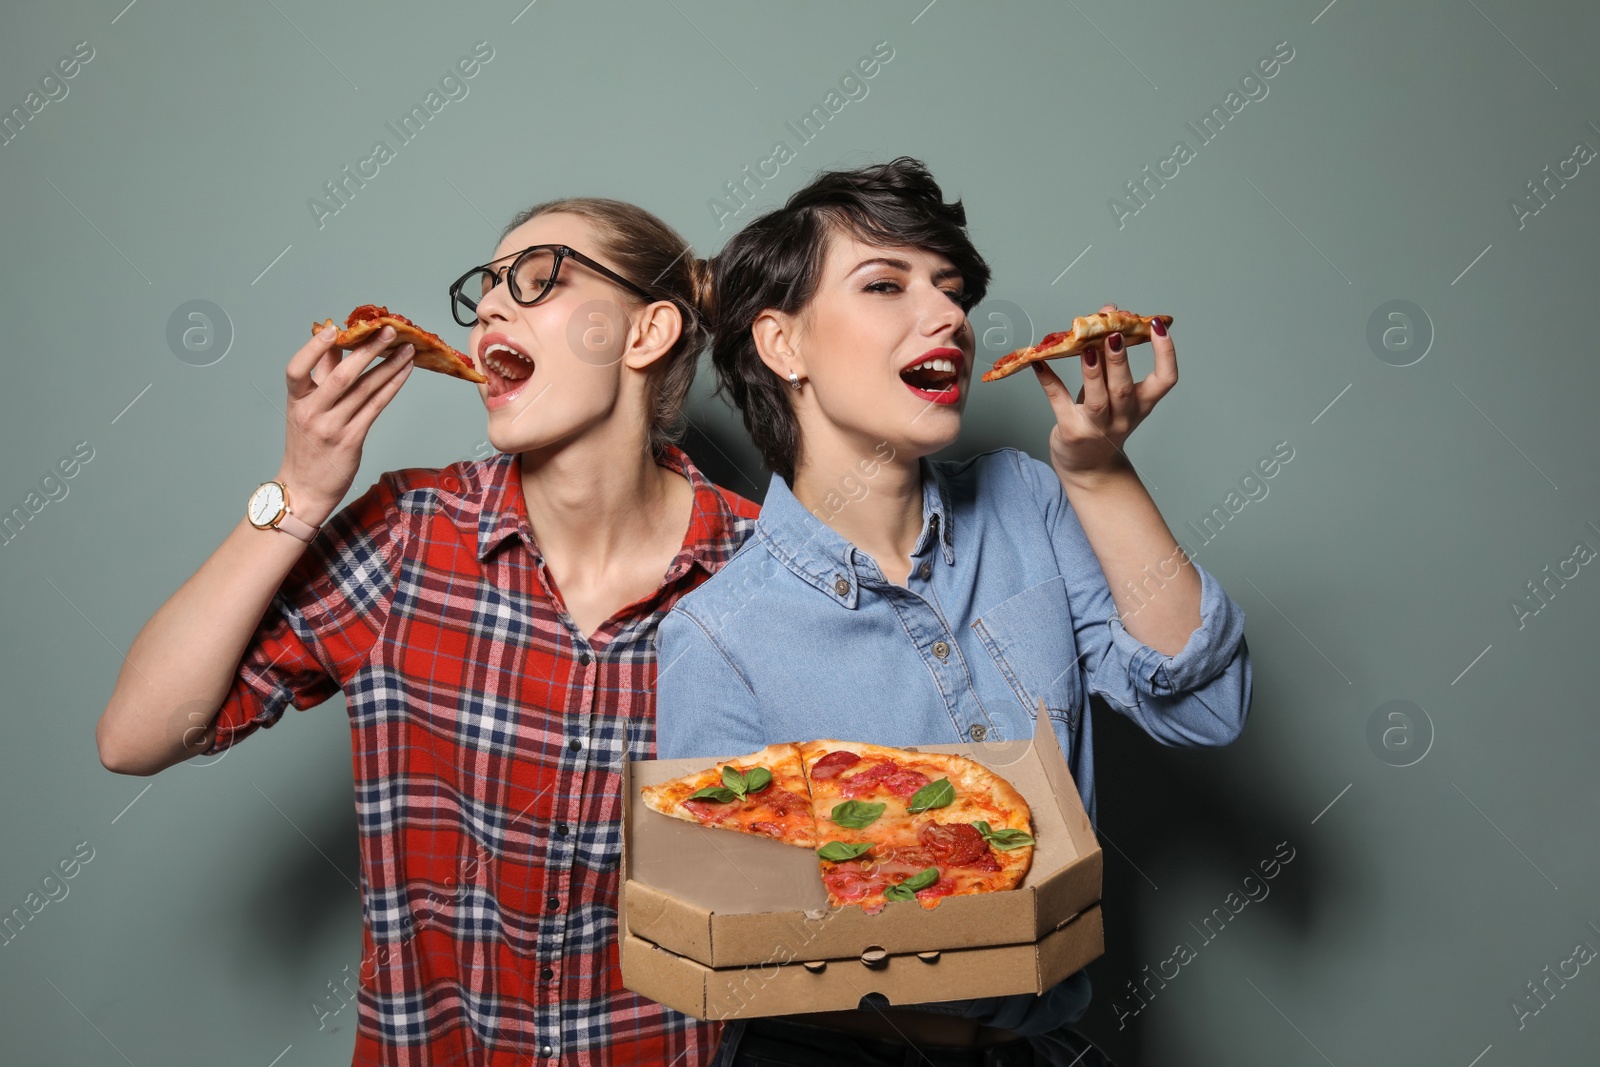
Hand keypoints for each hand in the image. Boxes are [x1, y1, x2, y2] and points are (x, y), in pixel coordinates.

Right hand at [277, 323, 415, 525]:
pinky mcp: (352, 439)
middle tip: (389, 330)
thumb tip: (334, 342)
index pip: (296, 369)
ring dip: (389, 366)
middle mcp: (312, 413)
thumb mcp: (304, 408)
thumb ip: (320, 375)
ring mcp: (333, 427)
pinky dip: (392, 387)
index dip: (313, 348)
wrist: (305, 488)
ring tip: (407, 349)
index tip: (334, 329)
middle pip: (342, 376)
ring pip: (365, 389)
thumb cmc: (306, 445)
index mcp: (296, 401)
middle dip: (368, 350)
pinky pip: (376, 407)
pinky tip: (404, 373)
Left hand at [1029, 303, 1175, 482]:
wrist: (1091, 469)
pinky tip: (1040, 362)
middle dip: (1119, 359)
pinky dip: (1049, 381)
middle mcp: (1123, 417)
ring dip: (1092, 372)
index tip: (1157, 327)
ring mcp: (1097, 427)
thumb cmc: (1103, 423)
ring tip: (1087, 348)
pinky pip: (1059, 402)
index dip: (1166, 353)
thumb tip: (1109, 312)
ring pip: (1097, 400)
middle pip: (1124, 388)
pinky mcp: (1071, 432)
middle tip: (1114, 332)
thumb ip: (1111, 356)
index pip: (1166, 379)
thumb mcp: (1115, 391)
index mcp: (1141, 404)